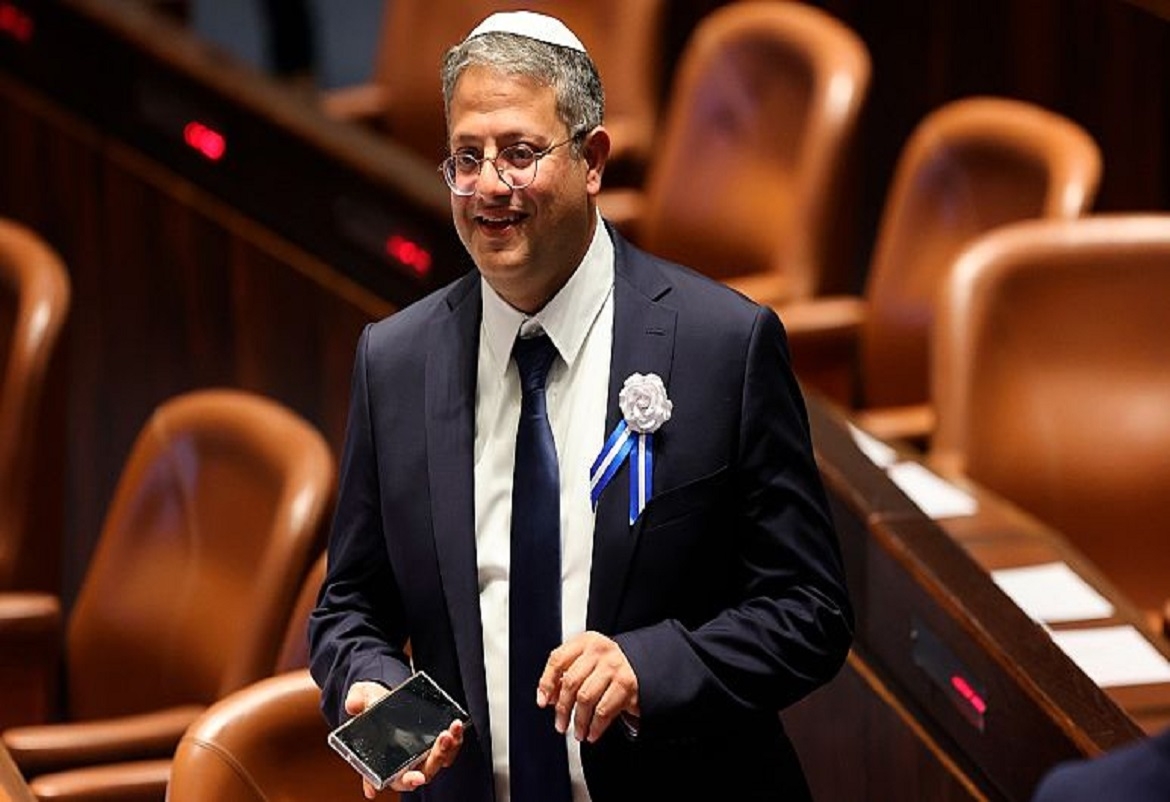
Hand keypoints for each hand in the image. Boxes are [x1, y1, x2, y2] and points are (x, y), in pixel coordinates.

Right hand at [343, 682, 465, 797]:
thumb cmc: (371, 703)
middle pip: (423, 772)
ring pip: (438, 762)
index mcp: (383, 762)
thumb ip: (357, 700)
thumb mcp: (362, 696)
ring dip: (448, 749)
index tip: (416, 778)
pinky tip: (456, 725)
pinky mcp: (436, 742)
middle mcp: (405, 764)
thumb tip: (352, 705)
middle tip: (442, 740)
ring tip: (451, 729)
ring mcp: (422, 755)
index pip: (394, 779)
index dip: (406, 780)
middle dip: (435, 759)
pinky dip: (455, 739)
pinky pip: (449, 747)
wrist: (385, 696)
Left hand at [537, 631, 638, 742]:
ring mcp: (614, 667)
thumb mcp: (586, 661)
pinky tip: (592, 733)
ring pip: (586, 698)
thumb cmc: (608, 665)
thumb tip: (548, 698)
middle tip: (561, 724)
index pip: (558, 660)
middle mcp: (600, 651)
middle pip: (571, 682)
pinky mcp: (627, 685)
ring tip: (578, 732)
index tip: (542, 701)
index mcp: (585, 642)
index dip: (547, 683)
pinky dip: (595, 726)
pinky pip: (604, 710)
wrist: (643, 664)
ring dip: (579, 721)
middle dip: (563, 709)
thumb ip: (565, 675)